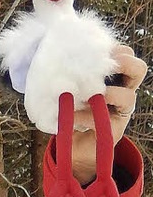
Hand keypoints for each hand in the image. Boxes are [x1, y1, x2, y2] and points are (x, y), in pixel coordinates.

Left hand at [72, 45, 147, 183]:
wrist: (74, 146)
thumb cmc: (74, 112)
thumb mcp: (73, 91)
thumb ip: (73, 77)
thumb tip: (58, 61)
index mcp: (115, 79)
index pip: (126, 55)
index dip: (117, 50)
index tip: (98, 51)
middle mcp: (123, 93)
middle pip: (139, 70)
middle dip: (125, 63)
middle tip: (107, 66)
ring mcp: (120, 113)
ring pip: (128, 97)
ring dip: (108, 93)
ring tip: (87, 95)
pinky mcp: (112, 132)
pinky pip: (103, 120)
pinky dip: (84, 115)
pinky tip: (69, 115)